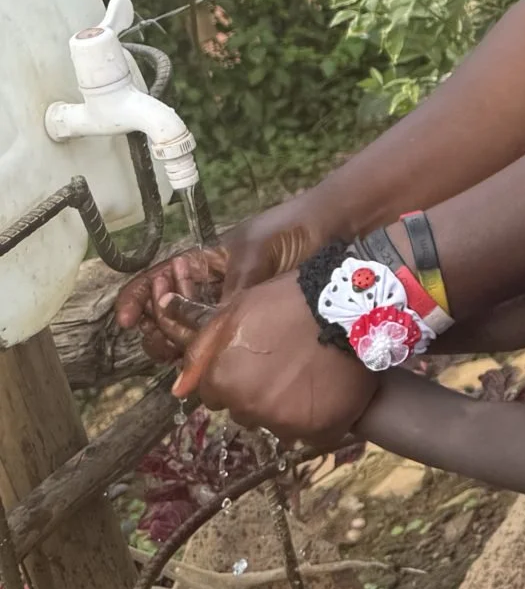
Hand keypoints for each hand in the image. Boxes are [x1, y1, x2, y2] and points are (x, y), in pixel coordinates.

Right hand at [115, 197, 336, 359]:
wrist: (331, 229)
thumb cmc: (289, 231)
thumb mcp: (252, 257)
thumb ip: (229, 295)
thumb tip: (206, 336)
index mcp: (199, 263)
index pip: (153, 281)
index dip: (134, 301)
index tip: (128, 323)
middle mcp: (206, 287)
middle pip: (164, 316)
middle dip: (158, 331)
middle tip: (170, 340)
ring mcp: (226, 306)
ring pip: (188, 333)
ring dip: (182, 345)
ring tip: (192, 350)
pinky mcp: (248, 322)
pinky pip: (218, 341)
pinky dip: (209, 353)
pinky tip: (213, 359)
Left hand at [161, 273, 375, 448]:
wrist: (350, 305)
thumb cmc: (289, 301)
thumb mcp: (236, 312)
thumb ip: (202, 351)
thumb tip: (178, 390)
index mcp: (224, 382)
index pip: (214, 394)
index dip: (234, 373)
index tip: (259, 356)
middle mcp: (250, 409)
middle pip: (244, 411)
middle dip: (259, 392)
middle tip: (287, 364)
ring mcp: (287, 423)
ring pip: (278, 424)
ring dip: (289, 407)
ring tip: (312, 375)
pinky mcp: (322, 430)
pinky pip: (313, 434)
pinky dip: (319, 417)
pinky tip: (329, 391)